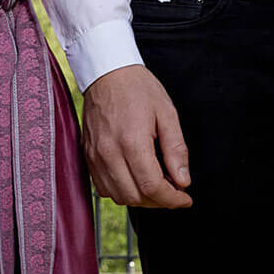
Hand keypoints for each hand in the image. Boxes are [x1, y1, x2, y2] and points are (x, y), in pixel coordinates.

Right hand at [82, 64, 191, 208]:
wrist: (107, 73)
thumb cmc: (138, 89)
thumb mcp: (167, 114)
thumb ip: (176, 150)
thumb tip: (183, 181)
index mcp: (132, 142)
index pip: (152, 186)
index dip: (172, 199)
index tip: (185, 199)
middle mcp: (109, 153)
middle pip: (135, 197)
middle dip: (159, 201)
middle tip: (174, 190)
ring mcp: (95, 156)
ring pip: (119, 197)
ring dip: (141, 198)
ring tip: (157, 184)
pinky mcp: (88, 156)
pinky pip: (104, 188)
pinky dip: (123, 191)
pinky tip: (136, 179)